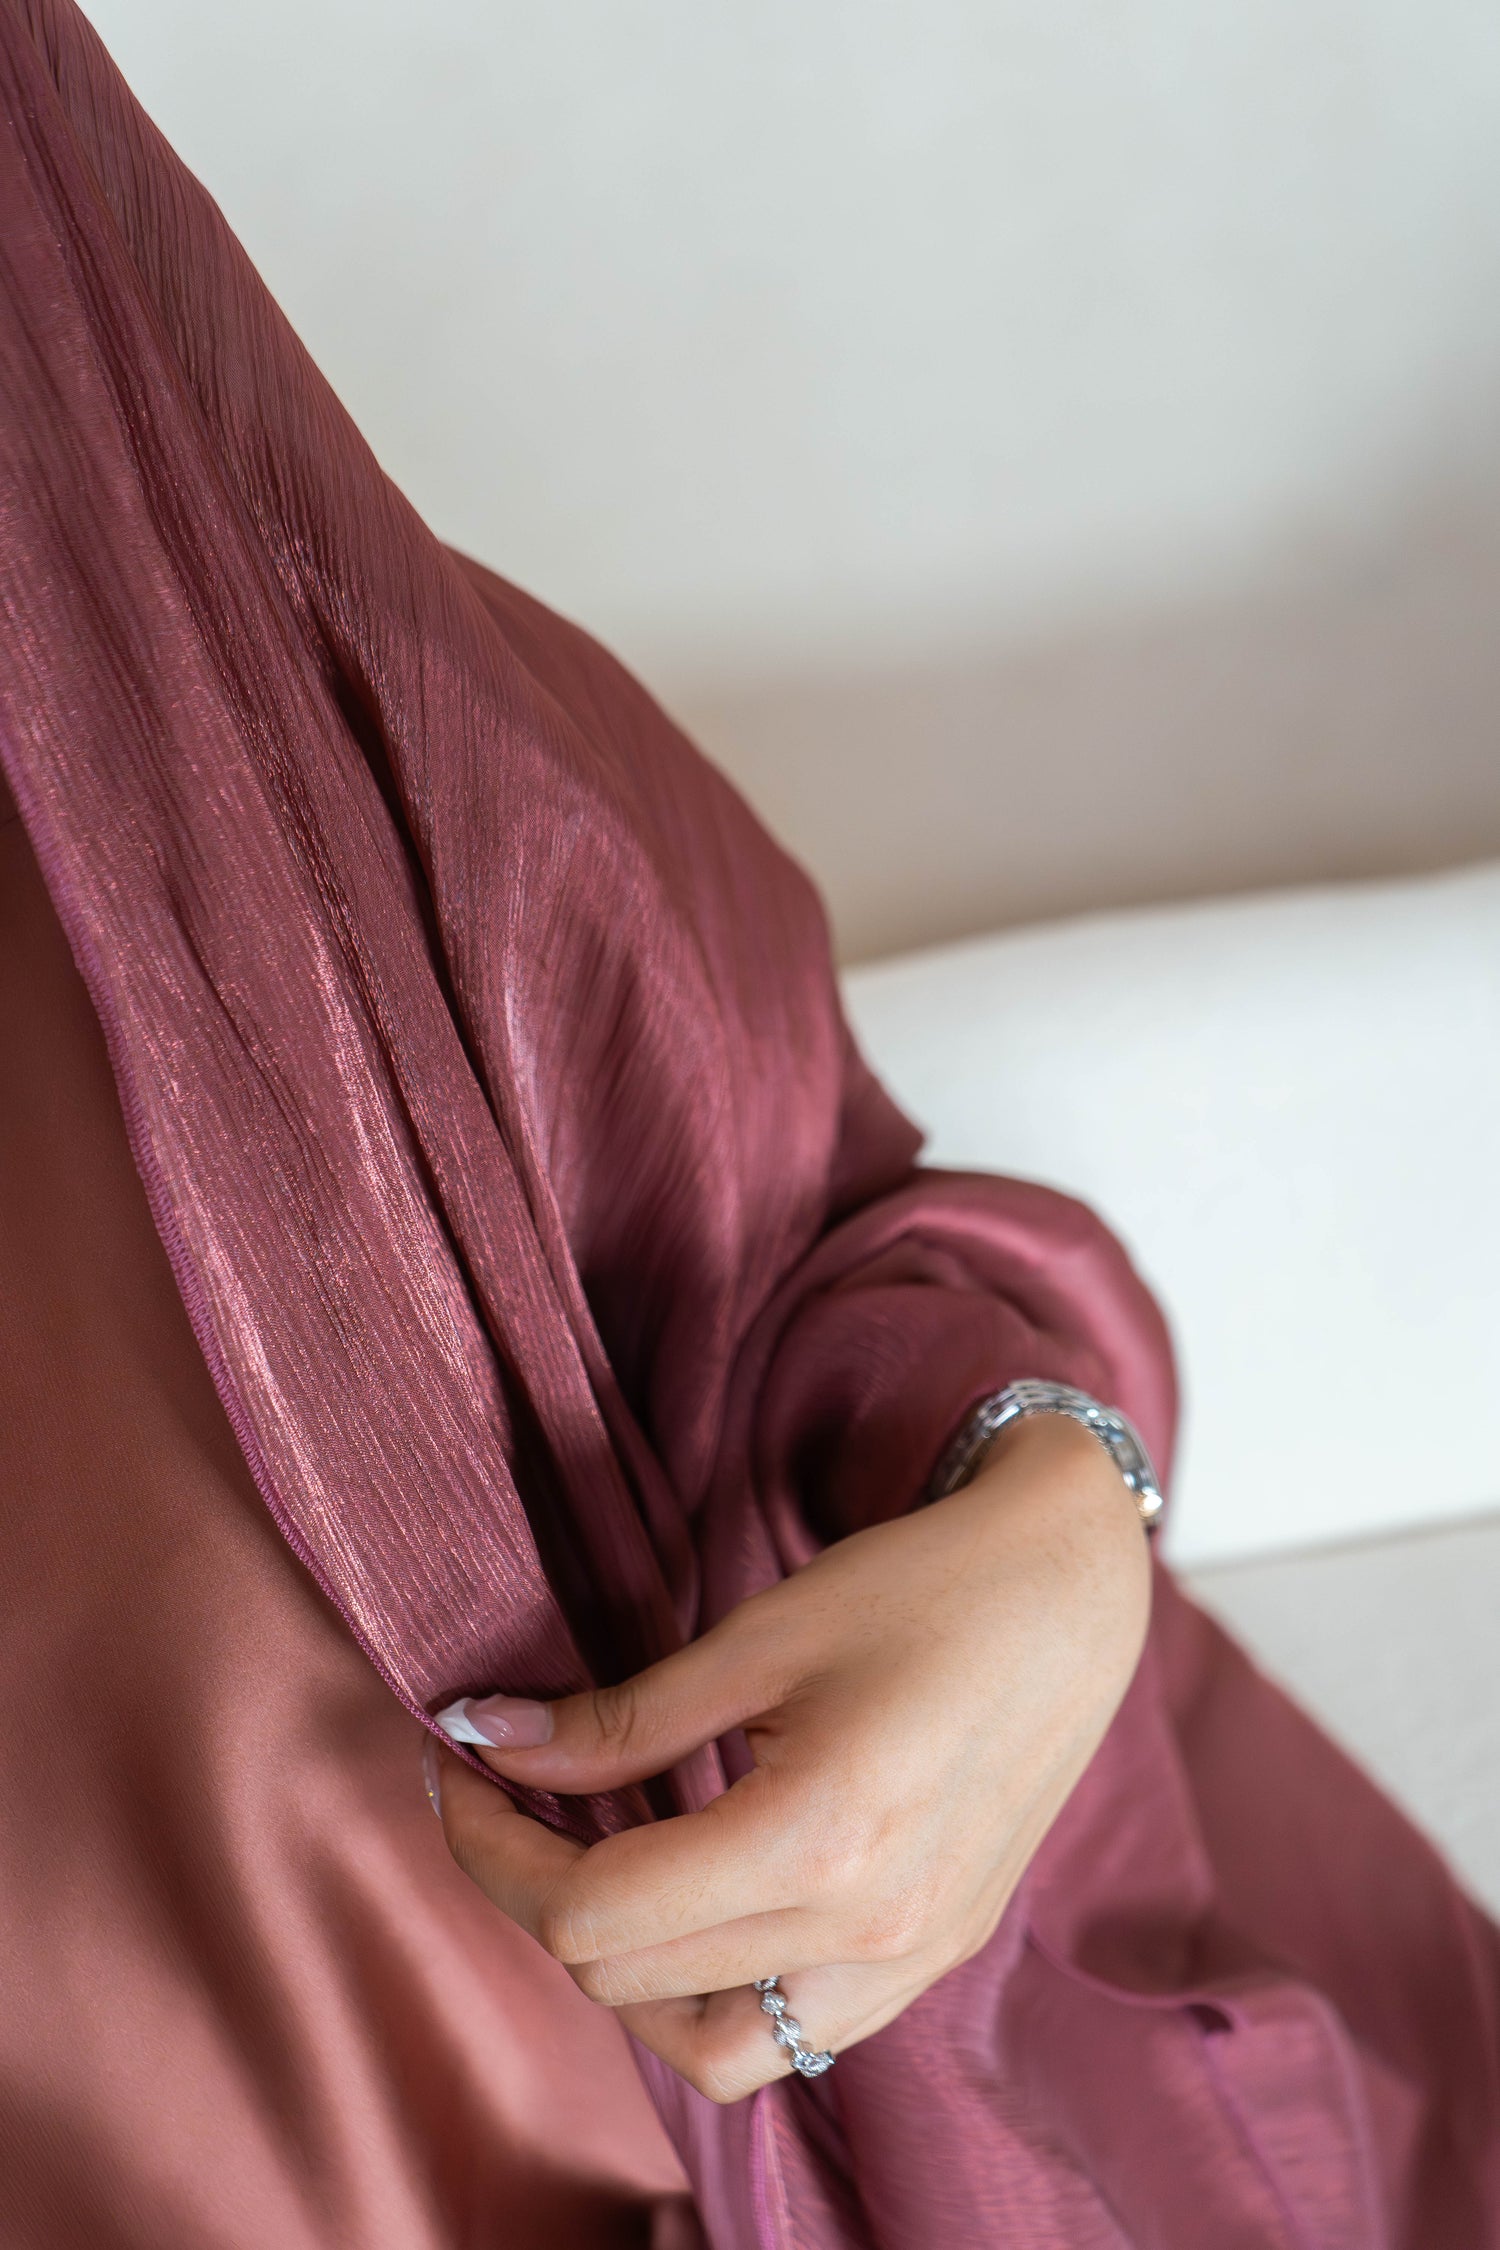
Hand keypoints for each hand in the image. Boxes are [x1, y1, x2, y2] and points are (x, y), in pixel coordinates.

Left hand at [431, 1413, 1150, 2102]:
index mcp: (817, 1841)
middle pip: (627, 1980)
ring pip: (709, 2052)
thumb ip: (615, 1718)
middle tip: (512, 1790)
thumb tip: (481, 1738)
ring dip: (625, 1975)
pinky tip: (698, 1898)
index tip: (459, 1768)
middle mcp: (867, 1931)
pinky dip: (714, 1991)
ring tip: (601, 1866)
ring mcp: (910, 1960)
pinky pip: (793, 2035)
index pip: (589, 1913)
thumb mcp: (756, 1636)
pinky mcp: (935, 1958)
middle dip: (535, 1887)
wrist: (1071, 1594)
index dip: (491, 1845)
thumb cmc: (919, 1588)